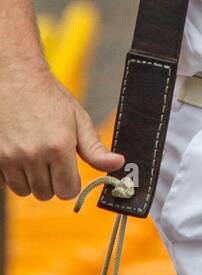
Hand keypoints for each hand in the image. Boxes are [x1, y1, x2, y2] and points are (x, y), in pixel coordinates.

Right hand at [0, 61, 124, 200]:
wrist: (17, 80)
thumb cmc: (50, 98)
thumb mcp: (78, 119)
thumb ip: (95, 148)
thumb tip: (118, 163)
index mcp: (59, 146)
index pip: (67, 191)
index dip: (70, 183)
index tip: (69, 171)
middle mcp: (34, 155)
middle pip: (46, 194)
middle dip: (51, 181)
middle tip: (51, 158)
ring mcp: (11, 157)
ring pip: (24, 191)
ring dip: (31, 180)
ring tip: (34, 155)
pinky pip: (5, 184)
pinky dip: (12, 175)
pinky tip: (18, 154)